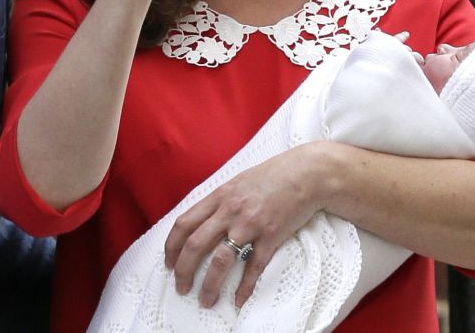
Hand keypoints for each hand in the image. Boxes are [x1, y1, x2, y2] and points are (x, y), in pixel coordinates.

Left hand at [163, 144, 328, 309]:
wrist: (306, 173)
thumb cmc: (272, 176)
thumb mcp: (237, 183)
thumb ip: (219, 202)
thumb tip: (201, 222)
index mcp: (218, 197)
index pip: (184, 224)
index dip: (172, 247)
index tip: (169, 264)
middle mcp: (230, 211)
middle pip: (196, 244)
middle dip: (183, 271)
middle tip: (181, 287)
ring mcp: (250, 224)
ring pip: (221, 260)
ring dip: (210, 285)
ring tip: (206, 300)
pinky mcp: (271, 236)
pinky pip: (254, 267)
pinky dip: (245, 287)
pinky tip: (238, 300)